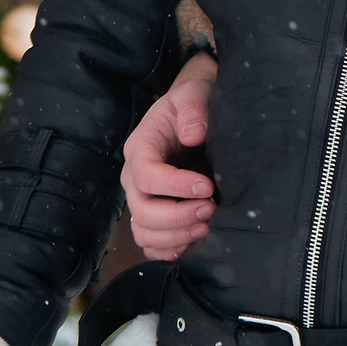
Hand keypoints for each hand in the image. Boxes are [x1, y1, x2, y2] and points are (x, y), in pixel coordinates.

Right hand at [125, 52, 216, 260]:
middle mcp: (135, 178)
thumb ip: (193, 109)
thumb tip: (194, 134)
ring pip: (144, 232)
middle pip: (142, 210)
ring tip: (207, 226)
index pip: (147, 175)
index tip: (207, 187)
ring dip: (176, 237)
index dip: (175, 185)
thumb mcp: (195, 94)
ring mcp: (143, 200)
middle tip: (211, 209)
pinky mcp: (154, 216)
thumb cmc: (193, 104)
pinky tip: (193, 244)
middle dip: (178, 216)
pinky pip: (151, 245)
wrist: (192, 116)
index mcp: (141, 148)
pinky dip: (169, 251)